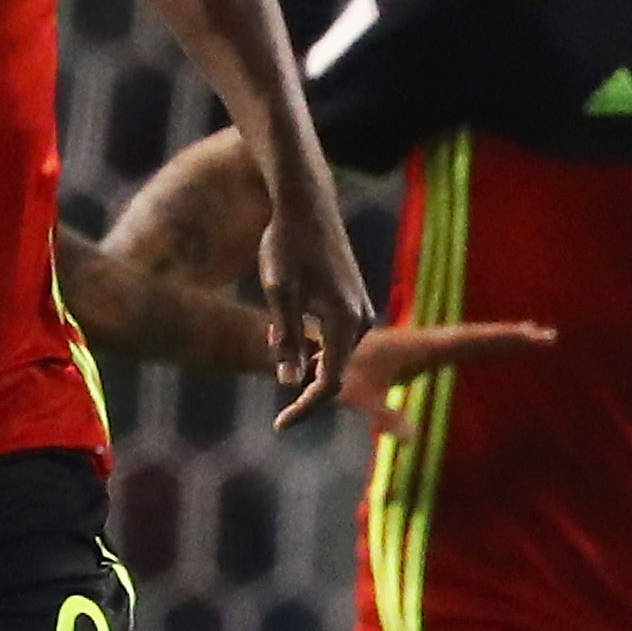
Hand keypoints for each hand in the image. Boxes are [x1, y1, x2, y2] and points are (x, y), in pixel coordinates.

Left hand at [254, 202, 378, 428]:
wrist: (305, 203)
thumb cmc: (286, 244)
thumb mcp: (278, 292)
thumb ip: (284, 337)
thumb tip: (288, 380)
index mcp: (346, 321)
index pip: (329, 381)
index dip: (305, 408)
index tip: (280, 427)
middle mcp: (362, 318)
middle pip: (334, 370)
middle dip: (302, 382)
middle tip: (273, 398)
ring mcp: (361, 307)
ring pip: (332, 351)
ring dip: (303, 356)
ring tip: (269, 333)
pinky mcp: (353, 298)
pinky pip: (334, 334)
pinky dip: (309, 339)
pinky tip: (279, 323)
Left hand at [335, 315, 552, 408]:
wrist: (323, 353)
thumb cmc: (341, 374)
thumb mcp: (360, 397)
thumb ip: (383, 417)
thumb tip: (414, 441)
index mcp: (422, 345)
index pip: (469, 340)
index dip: (500, 337)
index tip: (531, 334)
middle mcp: (430, 341)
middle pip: (479, 337)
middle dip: (512, 337)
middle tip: (548, 336)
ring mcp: (428, 345)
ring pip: (472, 339)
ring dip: (502, 338)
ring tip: (535, 336)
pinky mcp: (424, 352)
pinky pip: (461, 346)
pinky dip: (483, 344)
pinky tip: (497, 347)